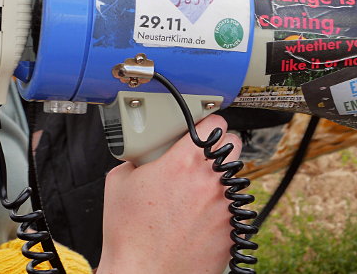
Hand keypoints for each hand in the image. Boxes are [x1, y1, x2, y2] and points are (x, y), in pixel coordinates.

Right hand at [96, 114, 241, 273]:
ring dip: (222, 179)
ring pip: (237, 177)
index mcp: (184, 162)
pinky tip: (201, 217)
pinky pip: (235, 208)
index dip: (208, 122)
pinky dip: (222, 209)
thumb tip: (144, 156)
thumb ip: (137, 159)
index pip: (215, 122)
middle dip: (221, 146)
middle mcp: (210, 181)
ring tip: (199, 191)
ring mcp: (225, 206)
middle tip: (204, 156)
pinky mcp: (232, 229)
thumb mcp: (119, 182)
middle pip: (235, 144)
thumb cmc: (129, 234)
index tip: (205, 126)